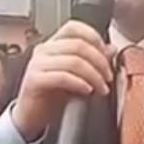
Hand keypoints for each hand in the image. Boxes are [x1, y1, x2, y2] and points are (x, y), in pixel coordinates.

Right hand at [12, 21, 113, 141]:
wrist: (31, 116)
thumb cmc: (51, 96)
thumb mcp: (77, 76)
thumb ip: (92, 61)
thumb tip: (111, 49)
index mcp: (53, 45)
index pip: (73, 28)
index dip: (93, 37)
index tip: (107, 54)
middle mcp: (43, 50)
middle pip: (78, 45)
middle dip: (100, 61)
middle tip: (108, 76)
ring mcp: (37, 64)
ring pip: (73, 61)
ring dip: (93, 75)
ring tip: (101, 88)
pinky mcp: (34, 80)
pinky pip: (62, 77)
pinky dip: (79, 83)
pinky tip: (87, 90)